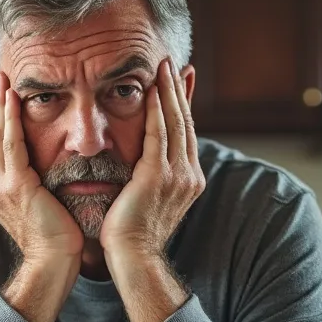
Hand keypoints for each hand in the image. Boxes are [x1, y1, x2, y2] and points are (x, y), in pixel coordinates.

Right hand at [0, 72, 81, 321]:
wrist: (54, 264)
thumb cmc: (60, 241)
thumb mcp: (48, 207)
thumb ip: (44, 186)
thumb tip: (54, 171)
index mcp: (2, 192)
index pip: (0, 147)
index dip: (0, 120)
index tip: (2, 96)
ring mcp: (2, 186)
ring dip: (1, 105)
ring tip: (2, 80)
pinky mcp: (14, 186)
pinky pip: (11, 144)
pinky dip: (10, 120)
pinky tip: (13, 99)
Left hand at [100, 58, 204, 262]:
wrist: (134, 259)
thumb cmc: (132, 236)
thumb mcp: (147, 202)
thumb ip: (150, 179)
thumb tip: (143, 166)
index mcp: (189, 180)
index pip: (186, 133)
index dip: (184, 104)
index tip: (180, 80)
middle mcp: (189, 175)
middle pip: (186, 122)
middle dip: (179, 90)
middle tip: (173, 62)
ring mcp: (176, 175)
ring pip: (175, 122)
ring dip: (169, 91)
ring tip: (163, 66)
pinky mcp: (157, 176)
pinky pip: (157, 133)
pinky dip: (155, 109)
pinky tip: (150, 89)